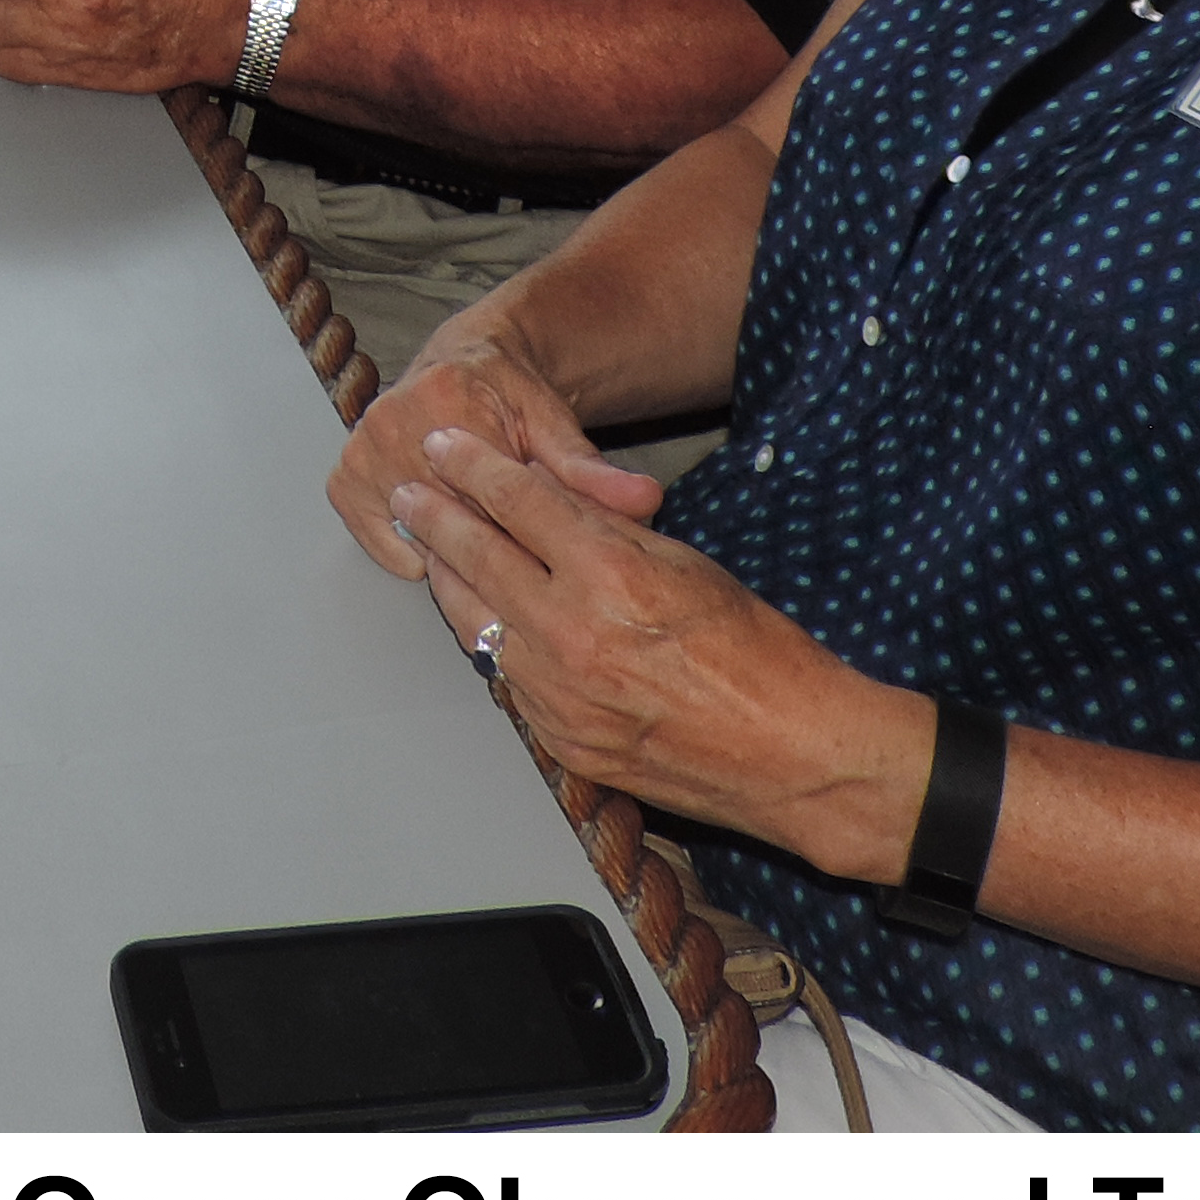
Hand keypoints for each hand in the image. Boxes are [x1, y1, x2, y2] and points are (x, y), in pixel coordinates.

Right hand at [327, 327, 619, 573]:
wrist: (466, 361)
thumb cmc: (511, 394)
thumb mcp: (556, 425)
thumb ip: (593, 470)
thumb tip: (643, 500)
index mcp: (446, 401)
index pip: (485, 503)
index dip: (520, 534)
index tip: (541, 545)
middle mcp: (392, 421)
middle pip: (448, 525)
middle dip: (488, 546)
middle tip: (515, 546)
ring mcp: (362, 451)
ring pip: (416, 537)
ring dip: (449, 549)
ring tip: (479, 532)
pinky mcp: (345, 478)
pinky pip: (380, 540)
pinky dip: (412, 547)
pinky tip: (444, 531)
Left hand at [382, 424, 917, 874]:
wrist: (792, 755)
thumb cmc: (760, 653)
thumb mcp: (686, 562)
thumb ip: (609, 533)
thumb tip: (550, 505)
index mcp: (611, 573)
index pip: (518, 501)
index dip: (474, 466)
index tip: (444, 444)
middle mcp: (573, 633)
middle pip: (478, 558)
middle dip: (436, 518)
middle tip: (408, 493)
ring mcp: (560, 695)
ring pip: (476, 622)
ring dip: (449, 582)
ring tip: (429, 552)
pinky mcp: (562, 741)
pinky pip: (507, 678)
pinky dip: (493, 642)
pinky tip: (482, 621)